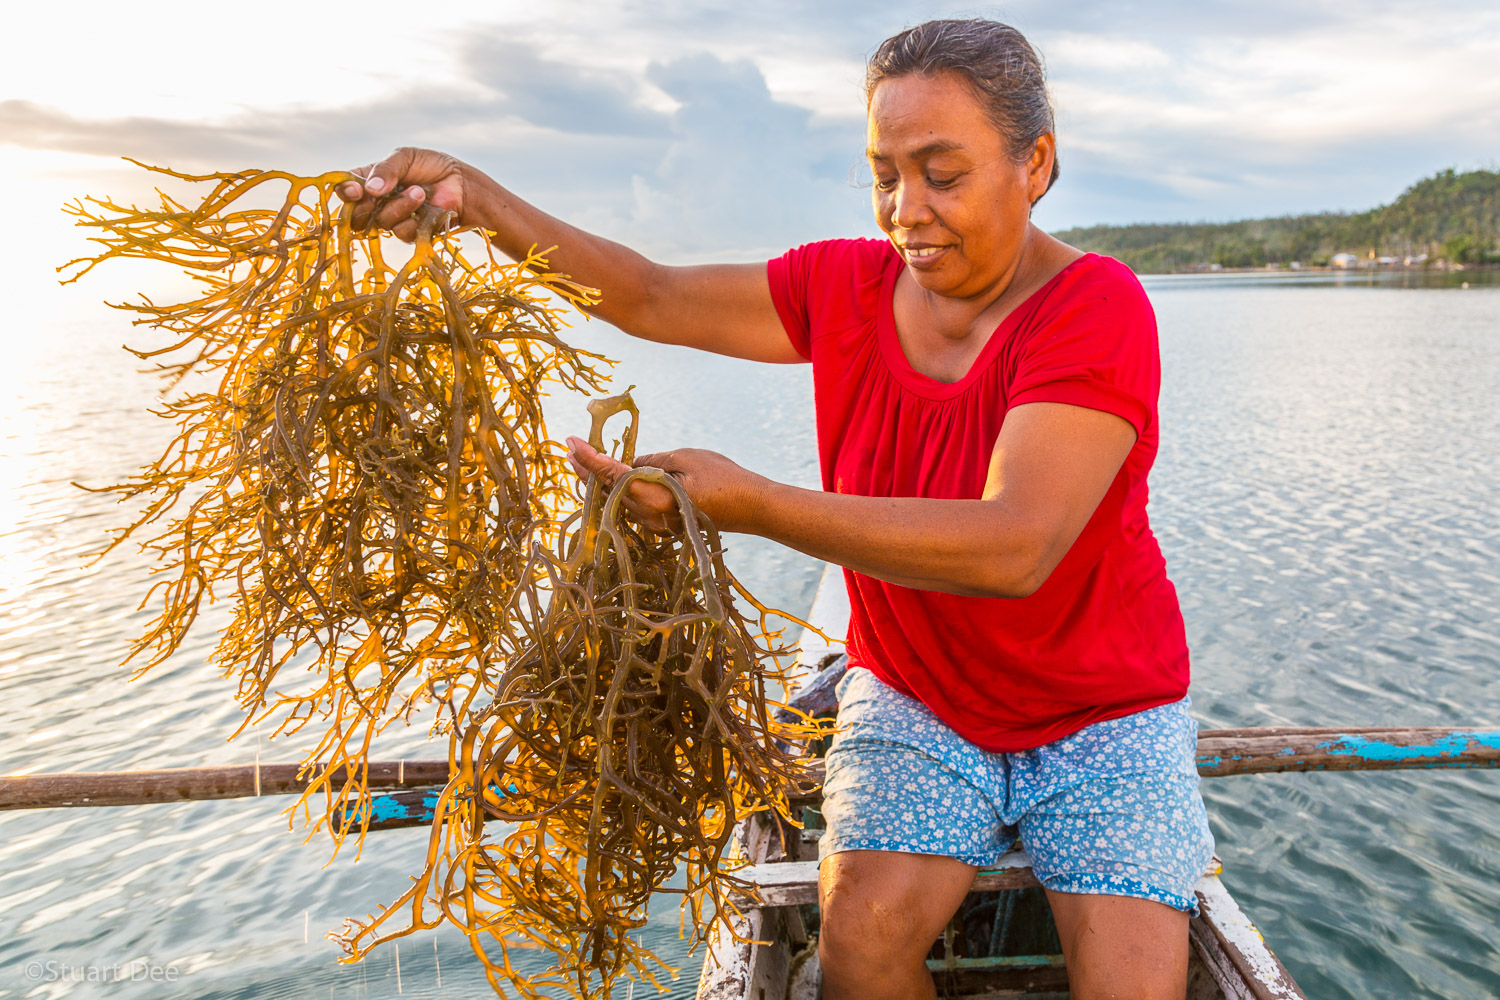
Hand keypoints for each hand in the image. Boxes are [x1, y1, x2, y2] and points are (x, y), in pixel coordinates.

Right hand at [334, 147, 470, 241]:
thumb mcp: (406, 158)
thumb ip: (386, 169)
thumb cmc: (432, 166)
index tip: (355, 190)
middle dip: (368, 205)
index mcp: (370, 180)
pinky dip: (414, 218)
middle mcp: (378, 202)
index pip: (347, 189)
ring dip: (400, 206)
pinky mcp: (410, 233)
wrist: (461, 183)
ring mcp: (394, 218)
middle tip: (379, 194)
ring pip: (382, 221)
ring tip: (419, 191)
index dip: (346, 192)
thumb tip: (370, 189)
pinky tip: (426, 205)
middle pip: (357, 214)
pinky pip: (402, 232)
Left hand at [565, 438, 765, 533]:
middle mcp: (648, 517)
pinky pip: (632, 506)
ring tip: (583, 459)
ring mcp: (655, 525)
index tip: (570, 442)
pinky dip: (619, 490)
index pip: (610, 475)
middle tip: (570, 448)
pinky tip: (612, 476)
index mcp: (651, 498)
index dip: (588, 458)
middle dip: (587, 470)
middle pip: (607, 491)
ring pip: (618, 501)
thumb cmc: (723, 478)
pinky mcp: (663, 526)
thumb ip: (650, 461)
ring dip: (601, 480)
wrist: (752, 508)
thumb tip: (629, 466)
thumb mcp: (684, 458)